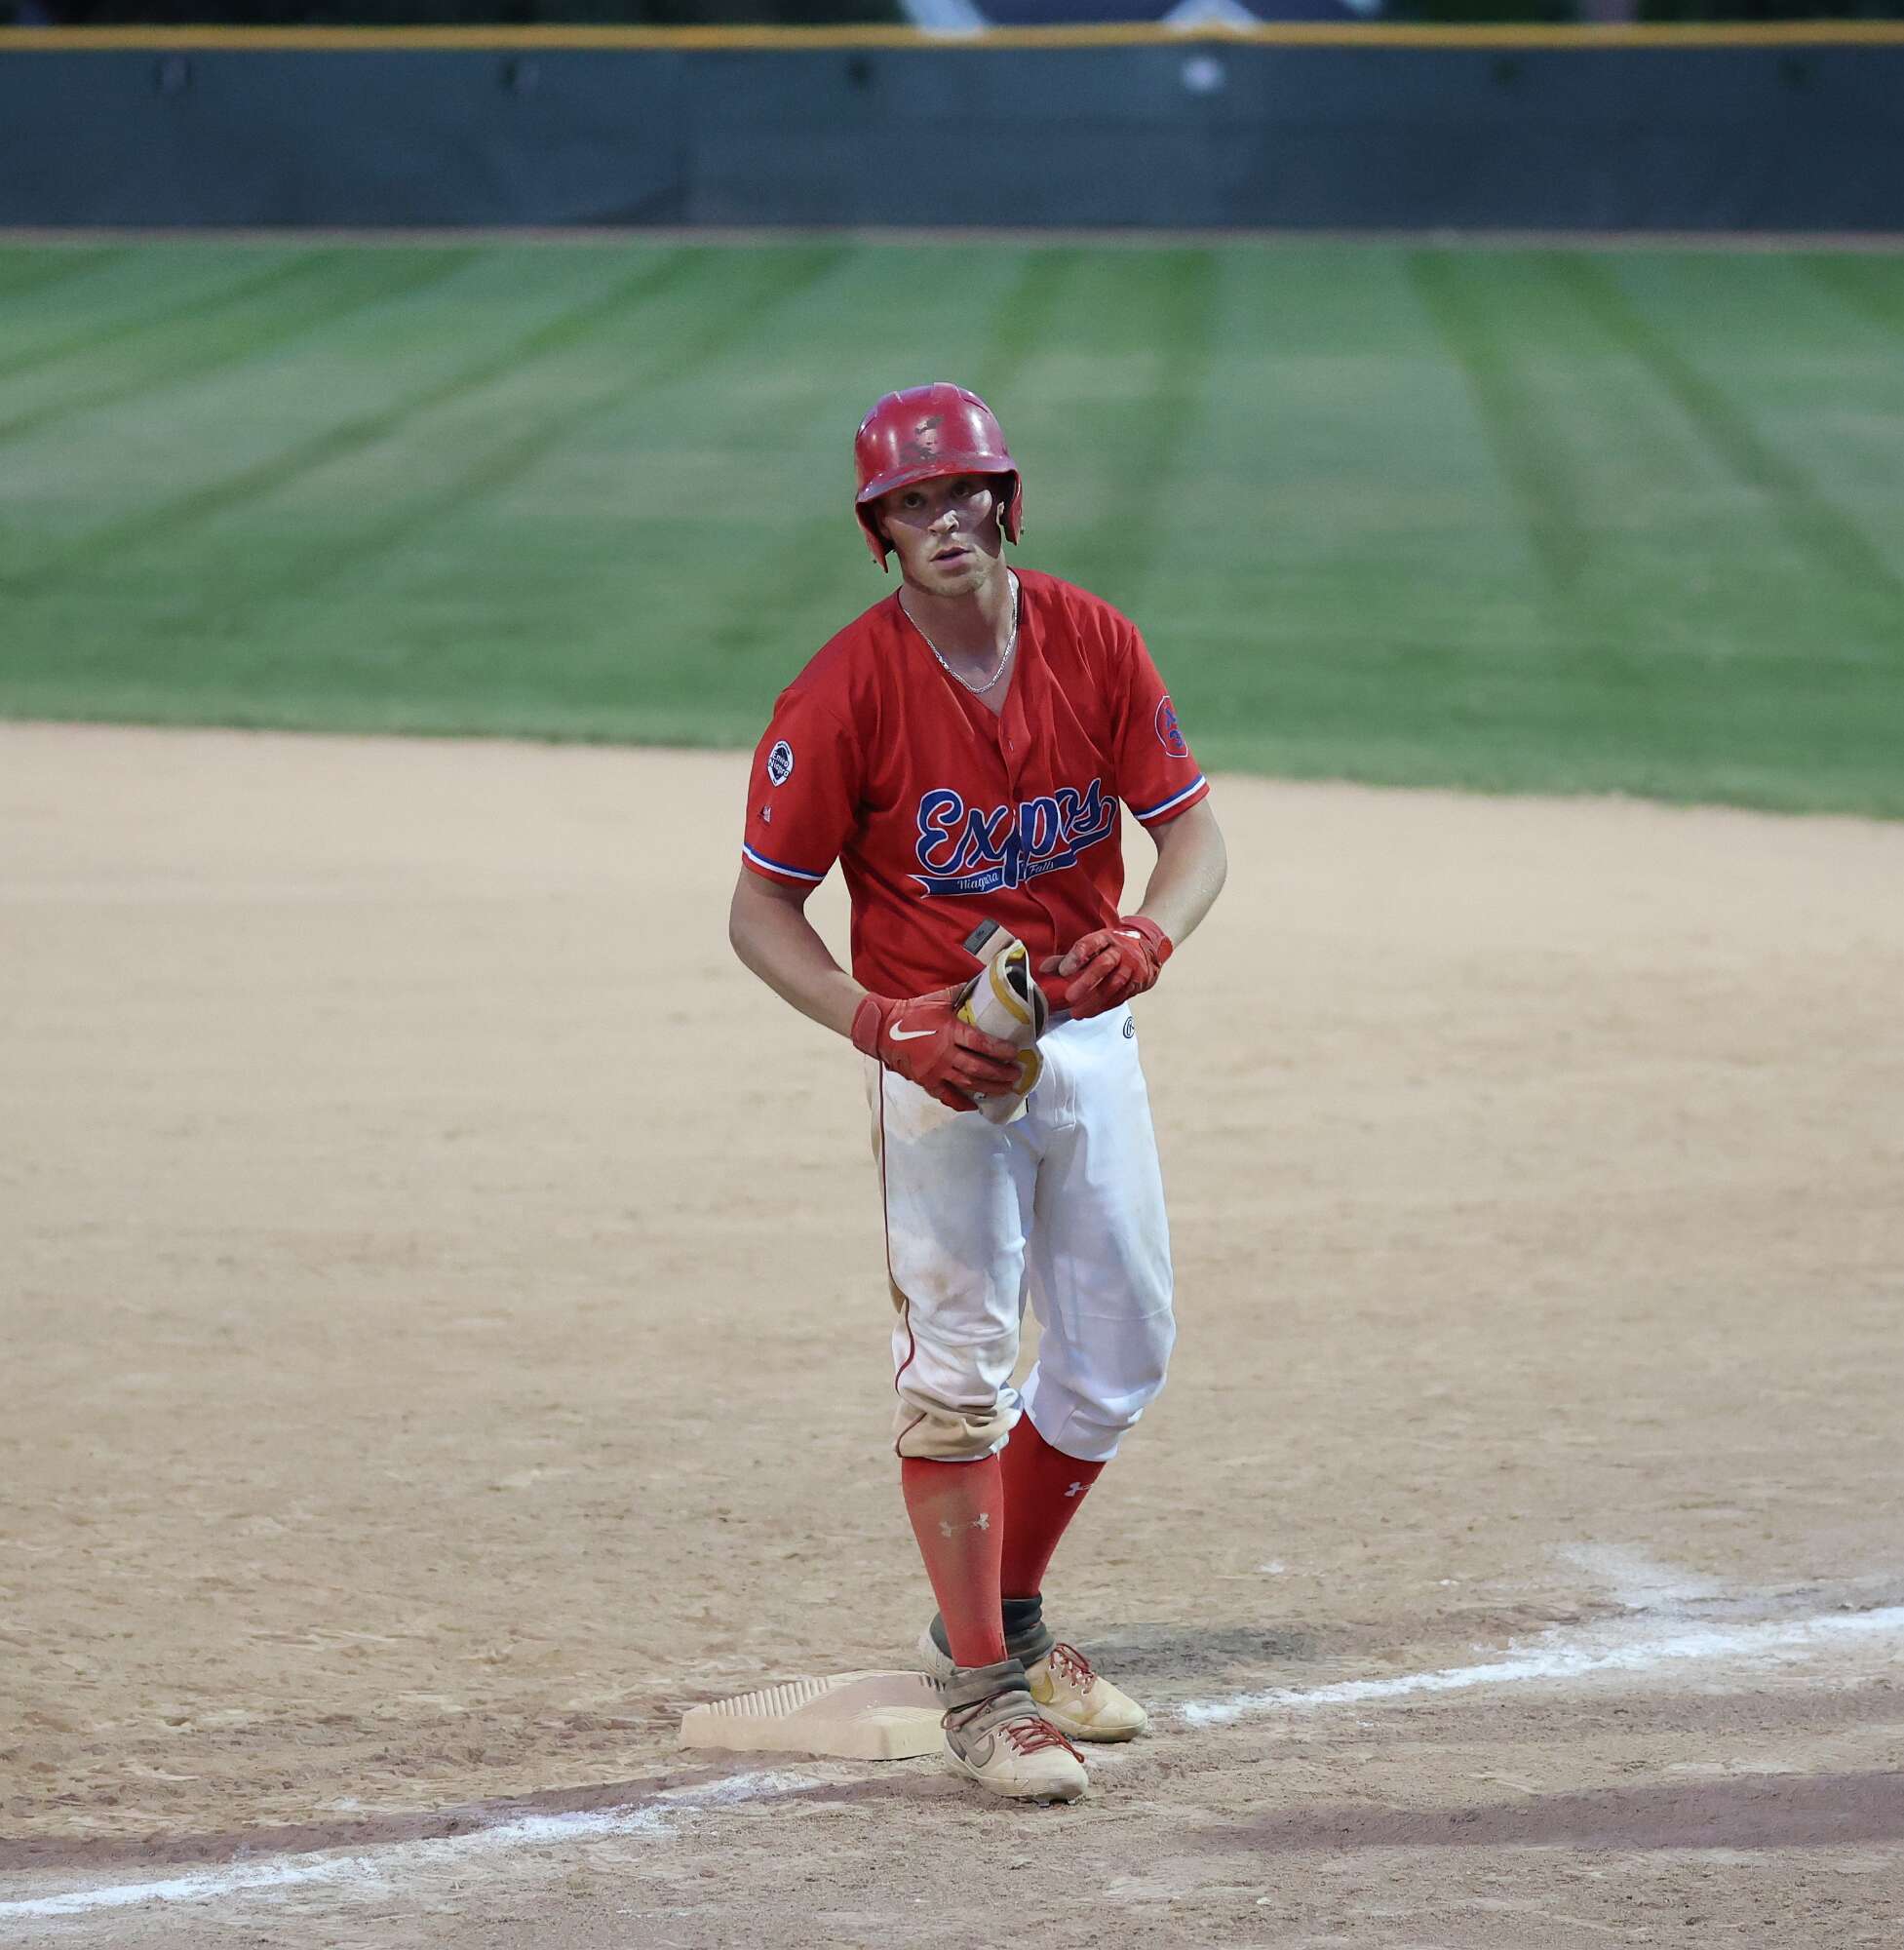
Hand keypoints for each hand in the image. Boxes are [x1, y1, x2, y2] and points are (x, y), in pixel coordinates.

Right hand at [851, 987, 1022, 1111]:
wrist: (883, 1029)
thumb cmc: (913, 1012)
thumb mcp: (938, 999)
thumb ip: (961, 993)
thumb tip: (983, 981)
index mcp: (950, 1031)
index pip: (981, 1043)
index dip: (1001, 1050)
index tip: (1015, 1053)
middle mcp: (945, 1054)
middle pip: (979, 1068)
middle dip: (1001, 1073)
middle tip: (1016, 1074)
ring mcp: (935, 1070)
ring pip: (968, 1084)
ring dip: (990, 1088)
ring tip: (1006, 1089)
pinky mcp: (926, 1081)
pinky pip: (947, 1097)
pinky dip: (962, 1102)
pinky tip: (976, 1104)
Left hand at [1039, 916, 1171, 1019]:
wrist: (1147, 948)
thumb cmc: (1112, 948)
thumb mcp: (1092, 946)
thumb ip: (1068, 958)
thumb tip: (1043, 968)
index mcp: (1104, 938)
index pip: (1089, 944)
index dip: (1076, 957)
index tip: (1063, 971)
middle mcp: (1119, 951)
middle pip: (1103, 965)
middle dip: (1086, 982)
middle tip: (1069, 997)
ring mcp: (1130, 967)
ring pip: (1113, 985)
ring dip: (1094, 1001)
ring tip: (1076, 1013)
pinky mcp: (1137, 982)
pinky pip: (1120, 996)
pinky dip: (1104, 1006)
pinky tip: (1090, 1012)